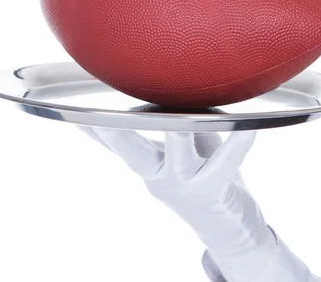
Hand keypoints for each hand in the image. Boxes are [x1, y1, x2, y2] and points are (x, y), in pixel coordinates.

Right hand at [79, 126, 277, 280]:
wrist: (228, 228)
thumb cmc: (204, 178)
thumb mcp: (183, 151)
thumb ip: (174, 124)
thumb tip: (168, 93)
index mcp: (150, 166)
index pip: (116, 145)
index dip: (93, 130)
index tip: (72, 113)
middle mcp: (160, 177)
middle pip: (133, 154)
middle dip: (115, 135)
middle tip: (99, 116)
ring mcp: (186, 185)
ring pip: (177, 156)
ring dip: (176, 133)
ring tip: (176, 114)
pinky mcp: (214, 190)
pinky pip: (225, 162)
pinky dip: (237, 144)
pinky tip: (248, 128)